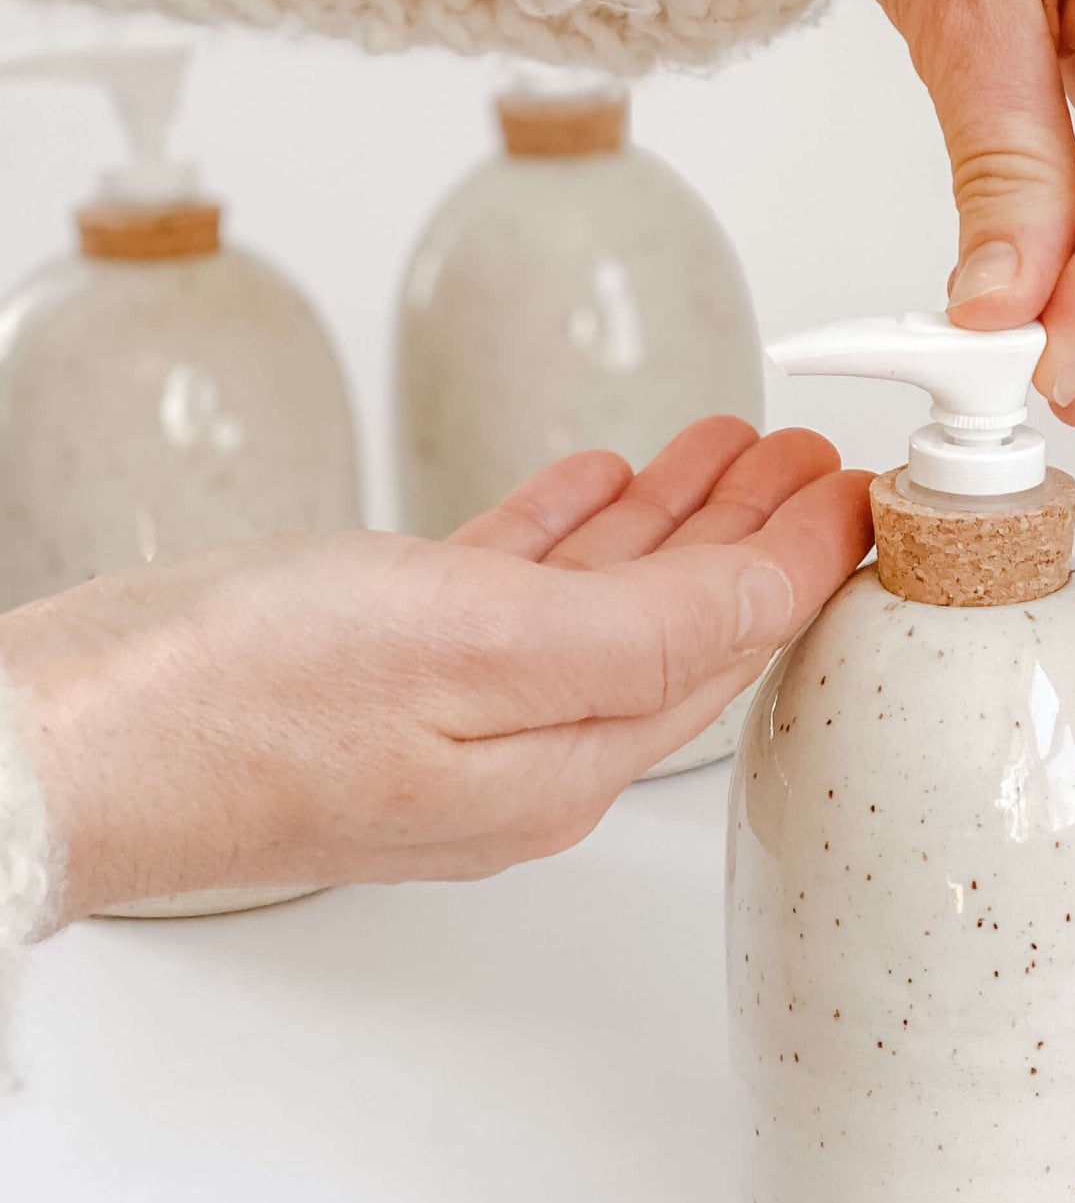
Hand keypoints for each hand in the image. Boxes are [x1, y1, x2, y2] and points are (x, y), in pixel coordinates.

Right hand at [0, 422, 869, 922]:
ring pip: (598, 603)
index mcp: (566, 758)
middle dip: (753, 531)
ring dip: (668, 519)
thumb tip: (776, 592)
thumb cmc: (233, 700)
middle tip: (813, 452)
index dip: (806, 555)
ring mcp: (448, 725)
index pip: (728, 640)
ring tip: (730, 444)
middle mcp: (524, 756)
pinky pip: (507, 599)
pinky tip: (590, 485)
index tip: (865, 483)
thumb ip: (639, 627)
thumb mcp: (472, 643)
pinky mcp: (376, 686)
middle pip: (679, 623)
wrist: (53, 744)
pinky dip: (564, 534)